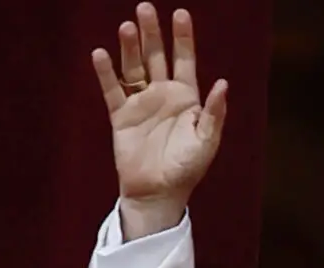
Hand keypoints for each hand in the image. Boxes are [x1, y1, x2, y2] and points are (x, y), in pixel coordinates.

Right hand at [91, 3, 228, 237]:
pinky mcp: (121, 117)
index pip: (185, 60)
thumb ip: (213, 112)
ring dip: (130, 48)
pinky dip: (106, 73)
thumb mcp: (206, 141)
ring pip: (134, 68)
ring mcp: (141, 104)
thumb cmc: (186, 168)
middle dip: (152, 33)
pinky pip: (113, 90)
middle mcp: (163, 95)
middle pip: (156, 56)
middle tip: (145, 8)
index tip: (181, 13)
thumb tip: (222, 83)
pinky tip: (101, 54)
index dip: (183, 38)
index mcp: (186, 98)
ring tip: (126, 26)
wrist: (158, 193)